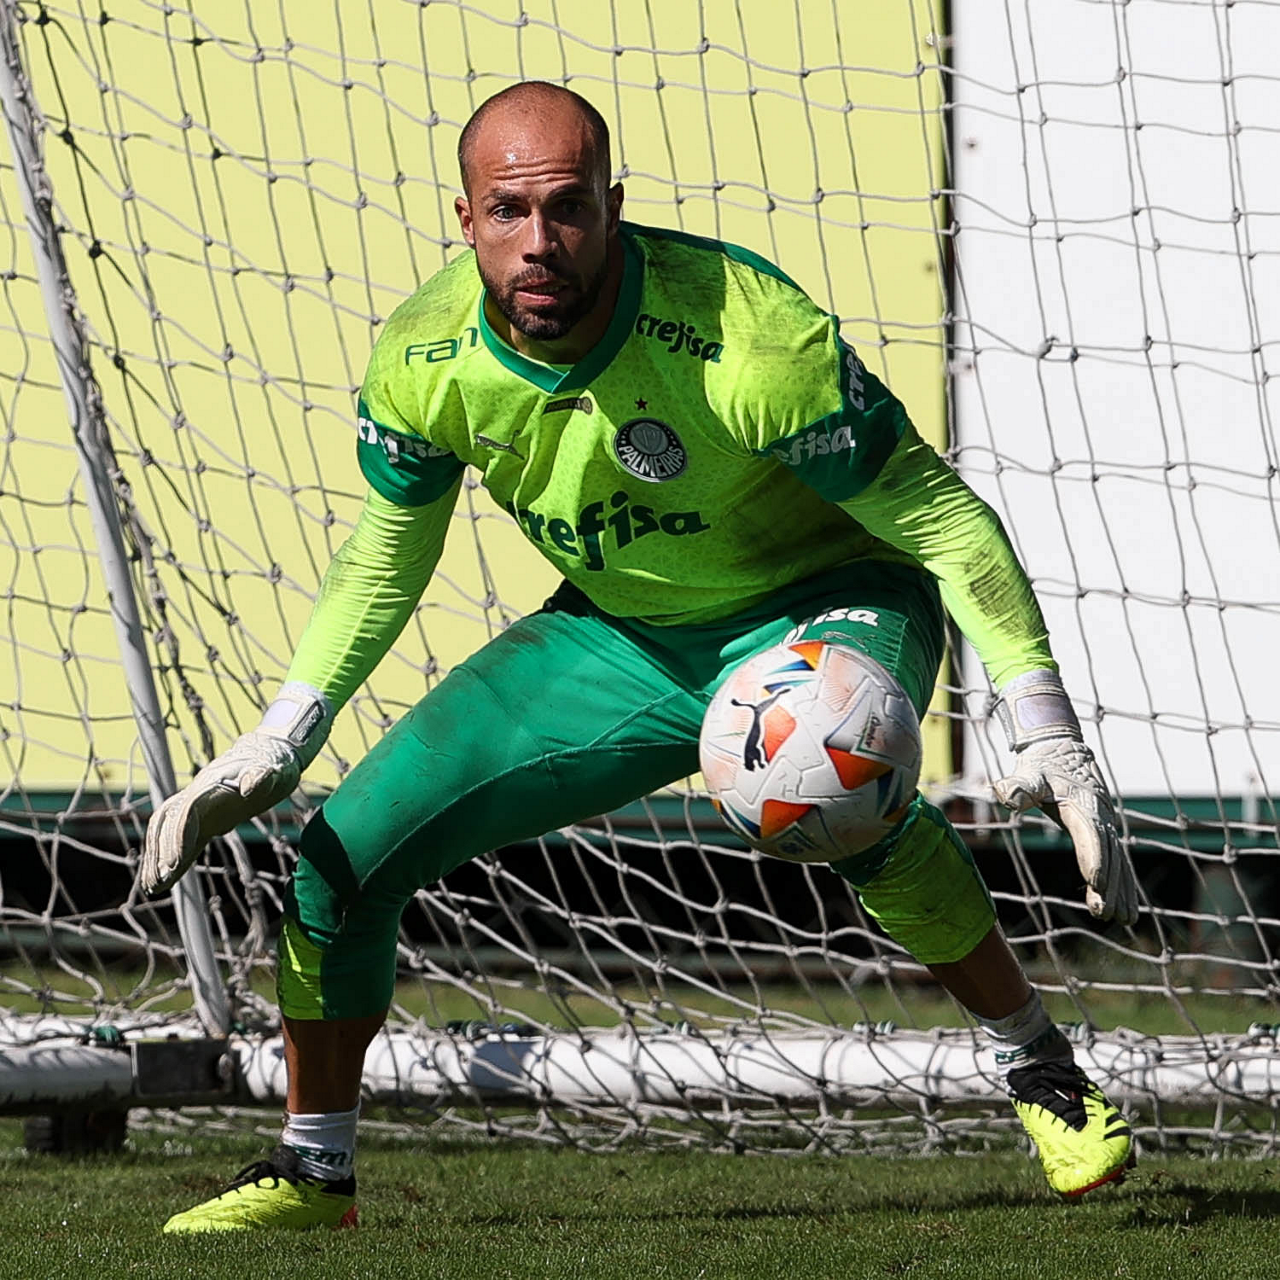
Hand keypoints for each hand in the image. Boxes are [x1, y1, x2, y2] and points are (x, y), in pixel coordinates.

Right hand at [140, 732, 300, 893]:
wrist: (269, 753)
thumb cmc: (273, 762)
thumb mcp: (271, 769)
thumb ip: (260, 776)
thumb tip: (249, 786)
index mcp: (211, 785)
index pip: (187, 812)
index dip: (179, 836)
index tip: (175, 863)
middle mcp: (198, 795)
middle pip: (169, 824)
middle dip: (162, 853)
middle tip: (157, 883)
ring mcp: (200, 807)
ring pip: (167, 832)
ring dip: (157, 857)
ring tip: (151, 887)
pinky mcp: (207, 818)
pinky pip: (183, 839)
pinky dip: (172, 858)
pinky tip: (165, 880)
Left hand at [992, 669, 1137, 925]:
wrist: (1062, 750)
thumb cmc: (1041, 766)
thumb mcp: (1028, 773)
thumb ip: (1019, 786)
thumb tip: (1003, 793)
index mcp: (1082, 804)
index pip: (1089, 834)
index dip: (1093, 857)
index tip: (1095, 882)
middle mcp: (1100, 816)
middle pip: (1108, 854)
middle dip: (1109, 884)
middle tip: (1104, 912)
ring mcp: (1106, 825)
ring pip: (1118, 862)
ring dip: (1122, 891)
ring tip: (1123, 921)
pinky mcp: (1105, 832)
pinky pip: (1119, 862)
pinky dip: (1125, 885)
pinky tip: (1128, 910)